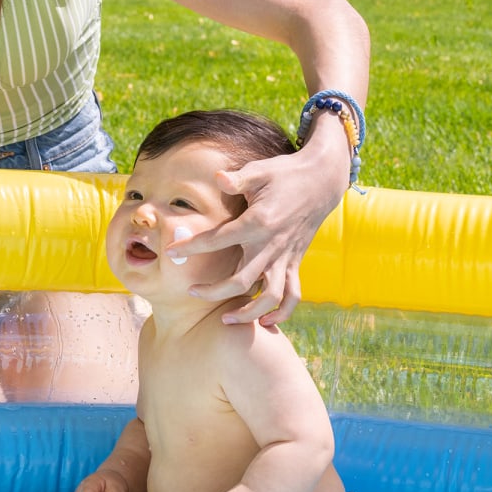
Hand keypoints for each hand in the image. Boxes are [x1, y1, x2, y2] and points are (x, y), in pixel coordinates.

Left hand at [166, 133, 349, 325]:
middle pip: (241, 281)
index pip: (218, 239)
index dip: (191, 247)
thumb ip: (237, 179)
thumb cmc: (284, 174)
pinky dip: (281, 313)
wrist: (321, 181)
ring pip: (269, 297)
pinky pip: (292, 296)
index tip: (170, 252)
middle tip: (192, 292)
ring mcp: (285, 257)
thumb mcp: (260, 171)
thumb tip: (217, 177)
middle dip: (213, 292)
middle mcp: (271, 245)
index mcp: (257, 222)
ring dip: (248, 313)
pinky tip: (264, 321)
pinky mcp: (295, 262)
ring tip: (225, 320)